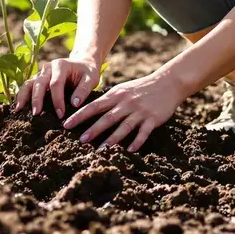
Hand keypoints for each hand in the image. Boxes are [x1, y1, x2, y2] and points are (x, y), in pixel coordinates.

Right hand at [11, 57, 100, 118]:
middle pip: (39, 83)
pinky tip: (18, 107)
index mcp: (61, 65)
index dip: (57, 100)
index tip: (60, 114)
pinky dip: (21, 96)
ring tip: (18, 110)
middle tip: (36, 114)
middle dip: (37, 99)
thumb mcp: (91, 78)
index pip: (56, 83)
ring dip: (23, 96)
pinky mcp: (37, 79)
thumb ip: (84, 90)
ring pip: (28, 83)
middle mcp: (48, 67)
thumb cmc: (87, 72)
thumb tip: (74, 104)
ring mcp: (40, 73)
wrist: (82, 64)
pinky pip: (27, 86)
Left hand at [62, 70, 185, 151]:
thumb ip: (108, 100)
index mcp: (116, 95)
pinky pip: (143, 132)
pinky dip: (137, 141)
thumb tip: (90, 111)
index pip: (94, 106)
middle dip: (93, 129)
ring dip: (112, 139)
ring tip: (101, 150)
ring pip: (124, 126)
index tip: (66, 124)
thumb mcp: (122, 89)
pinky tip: (129, 150)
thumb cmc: (141, 88)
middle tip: (80, 140)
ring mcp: (140, 111)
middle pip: (107, 118)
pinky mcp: (152, 119)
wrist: (167, 83)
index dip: (80, 116)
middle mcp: (126, 103)